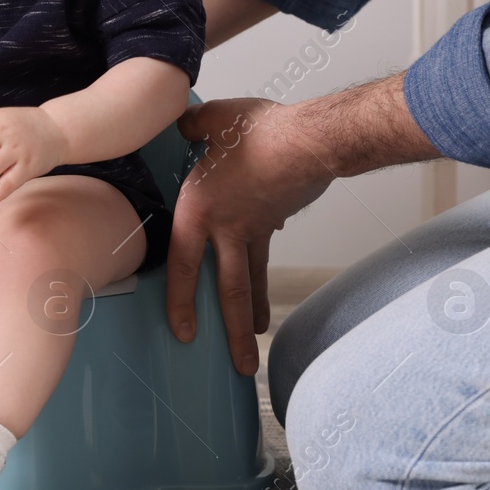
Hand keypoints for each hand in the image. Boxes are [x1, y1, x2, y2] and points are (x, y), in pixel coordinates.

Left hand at [167, 97, 333, 375]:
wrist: (310, 138)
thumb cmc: (259, 130)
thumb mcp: (212, 121)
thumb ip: (190, 127)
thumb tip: (179, 123)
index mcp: (199, 211)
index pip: (183, 267)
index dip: (182, 303)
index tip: (184, 334)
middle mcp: (225, 229)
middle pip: (229, 291)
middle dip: (234, 333)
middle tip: (241, 368)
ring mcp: (254, 230)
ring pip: (252, 280)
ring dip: (254, 313)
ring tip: (256, 338)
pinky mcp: (275, 223)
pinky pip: (266, 255)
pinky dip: (264, 269)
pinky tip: (264, 279)